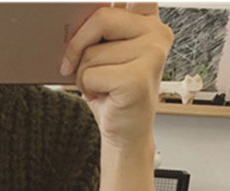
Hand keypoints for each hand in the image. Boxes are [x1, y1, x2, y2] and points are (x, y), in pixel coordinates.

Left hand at [60, 2, 173, 147]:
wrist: (125, 133)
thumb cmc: (111, 92)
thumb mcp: (104, 53)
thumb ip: (98, 28)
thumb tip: (72, 17)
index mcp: (148, 20)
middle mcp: (157, 32)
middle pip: (100, 17)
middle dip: (78, 45)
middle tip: (73, 66)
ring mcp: (152, 54)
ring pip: (91, 52)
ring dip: (84, 75)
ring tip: (100, 87)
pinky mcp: (139, 77)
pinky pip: (91, 74)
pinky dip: (88, 90)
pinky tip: (105, 97)